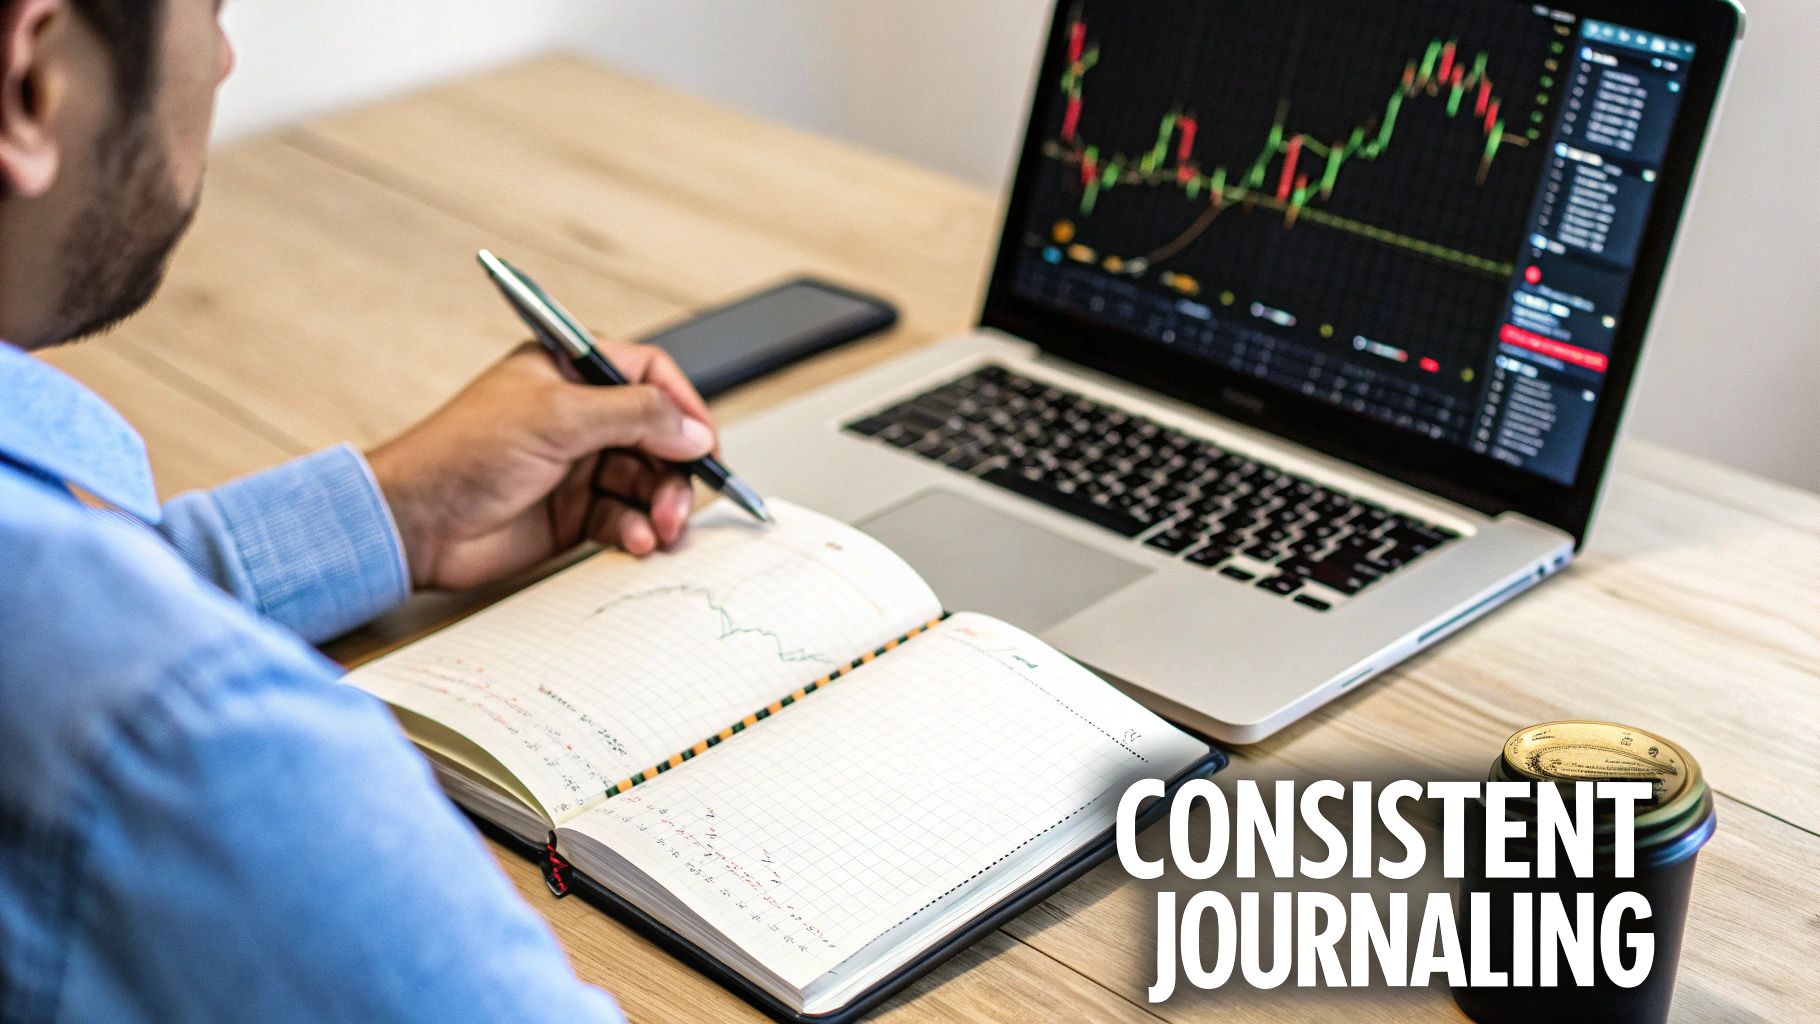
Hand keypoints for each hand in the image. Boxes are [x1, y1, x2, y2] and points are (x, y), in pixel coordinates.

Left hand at [366, 341, 716, 590]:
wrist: (415, 523)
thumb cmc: (462, 454)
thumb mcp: (557, 418)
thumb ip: (635, 416)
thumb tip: (694, 428)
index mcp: (570, 372)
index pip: (650, 376)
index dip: (684, 407)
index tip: (705, 442)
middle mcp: (579, 418)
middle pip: (659, 437)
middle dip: (677, 470)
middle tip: (680, 503)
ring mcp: (578, 468)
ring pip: (647, 483)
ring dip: (662, 507)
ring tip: (660, 529)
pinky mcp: (573, 515)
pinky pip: (625, 519)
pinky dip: (636, 531)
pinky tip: (633, 542)